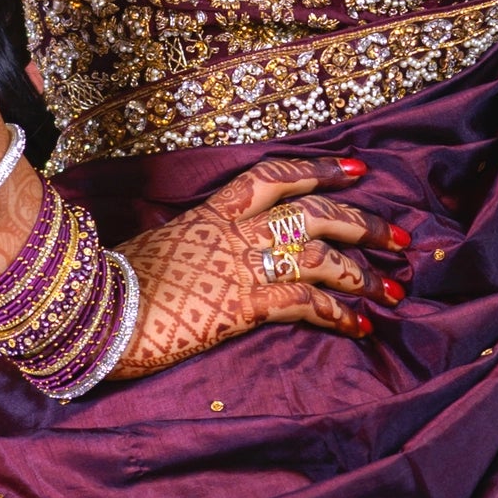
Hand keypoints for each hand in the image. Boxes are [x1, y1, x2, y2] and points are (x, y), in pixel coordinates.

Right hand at [109, 157, 410, 378]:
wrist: (95, 311)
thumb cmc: (114, 284)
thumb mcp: (158, 247)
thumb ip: (191, 243)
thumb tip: (201, 250)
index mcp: (214, 212)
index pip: (276, 178)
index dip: (321, 172)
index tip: (359, 170)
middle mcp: (236, 232)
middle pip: (316, 214)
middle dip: (365, 225)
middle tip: (402, 239)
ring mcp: (244, 266)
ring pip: (323, 257)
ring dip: (365, 274)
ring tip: (396, 289)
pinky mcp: (246, 304)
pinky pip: (306, 303)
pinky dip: (340, 314)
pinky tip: (362, 327)